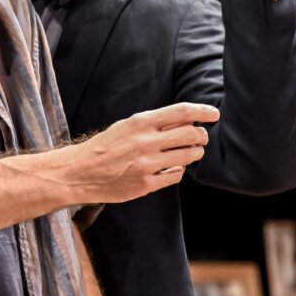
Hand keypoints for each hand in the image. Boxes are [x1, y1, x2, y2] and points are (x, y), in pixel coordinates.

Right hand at [68, 102, 219, 202]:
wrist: (80, 172)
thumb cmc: (105, 147)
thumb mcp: (126, 126)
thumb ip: (154, 123)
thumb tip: (185, 119)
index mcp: (141, 122)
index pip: (182, 112)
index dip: (203, 111)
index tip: (214, 114)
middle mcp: (146, 142)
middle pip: (192, 134)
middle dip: (201, 136)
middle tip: (200, 138)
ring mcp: (146, 164)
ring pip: (188, 156)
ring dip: (194, 154)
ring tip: (189, 153)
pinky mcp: (146, 184)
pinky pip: (176, 175)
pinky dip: (179, 170)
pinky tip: (171, 168)